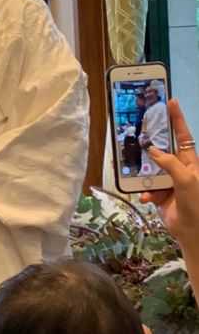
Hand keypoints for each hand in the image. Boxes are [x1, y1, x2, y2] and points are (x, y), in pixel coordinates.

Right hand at [140, 99, 198, 245]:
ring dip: (146, 178)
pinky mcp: (159, 195)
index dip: (177, 119)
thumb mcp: (187, 180)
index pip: (183, 136)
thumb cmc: (197, 203)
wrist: (193, 232)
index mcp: (191, 162)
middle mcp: (179, 169)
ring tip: (146, 183)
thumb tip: (153, 150)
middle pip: (162, 151)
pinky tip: (148, 199)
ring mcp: (169, 182)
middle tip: (141, 136)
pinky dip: (146, 193)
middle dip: (152, 147)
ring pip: (151, 171)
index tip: (171, 102)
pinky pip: (147, 188)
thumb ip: (170, 164)